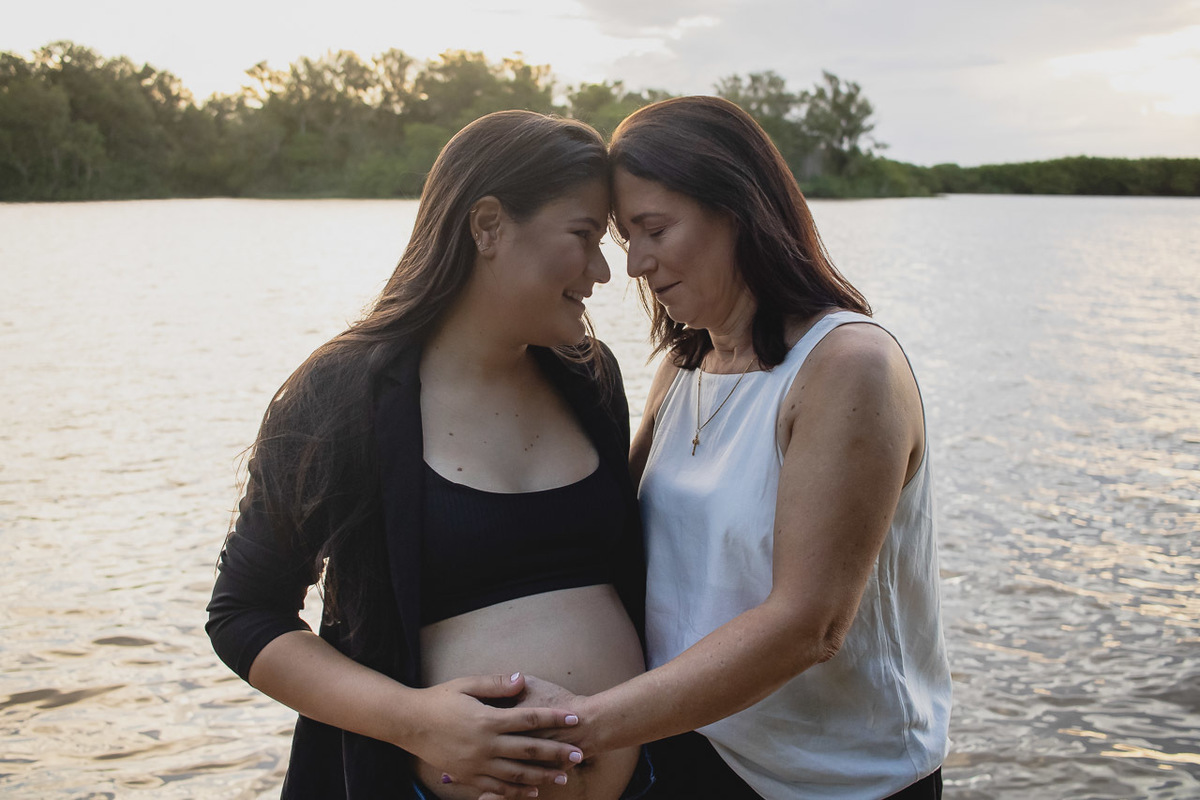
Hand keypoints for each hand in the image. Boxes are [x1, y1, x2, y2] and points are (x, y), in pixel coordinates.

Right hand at [405, 672, 582, 799]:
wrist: (409, 723)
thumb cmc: (439, 699)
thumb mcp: (466, 684)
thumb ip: (497, 684)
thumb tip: (522, 678)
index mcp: (488, 719)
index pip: (530, 719)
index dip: (554, 718)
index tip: (575, 718)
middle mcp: (485, 745)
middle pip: (529, 750)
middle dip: (556, 753)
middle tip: (579, 754)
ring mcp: (477, 764)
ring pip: (517, 774)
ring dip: (542, 775)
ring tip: (563, 777)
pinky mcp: (468, 776)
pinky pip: (497, 788)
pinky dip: (517, 791)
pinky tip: (533, 791)